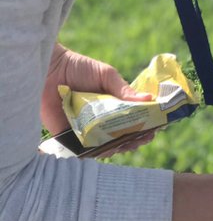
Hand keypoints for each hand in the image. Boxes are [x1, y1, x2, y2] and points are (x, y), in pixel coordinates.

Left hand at [42, 44, 156, 154]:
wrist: (48, 69)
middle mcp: (102, 120)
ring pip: (107, 146)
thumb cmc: (78, 68)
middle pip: (123, 136)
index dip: (146, 126)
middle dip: (136, 139)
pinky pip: (85, 150)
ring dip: (119, 147)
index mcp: (114, 105)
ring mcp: (87, 130)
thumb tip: (150, 99)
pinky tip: (105, 149)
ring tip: (125, 144)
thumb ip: (124, 90)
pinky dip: (96, 153)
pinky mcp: (70, 137)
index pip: (135, 120)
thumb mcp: (106, 75)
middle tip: (143, 138)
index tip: (156, 127)